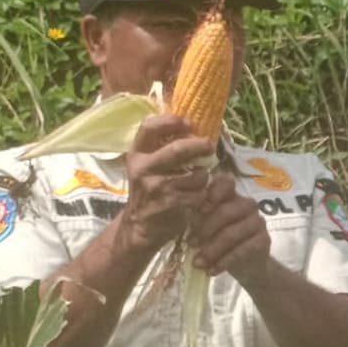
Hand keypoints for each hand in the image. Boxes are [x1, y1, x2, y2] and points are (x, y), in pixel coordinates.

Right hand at [114, 110, 217, 244]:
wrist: (139, 225)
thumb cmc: (150, 189)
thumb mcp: (149, 165)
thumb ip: (163, 147)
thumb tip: (193, 125)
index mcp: (137, 154)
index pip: (149, 128)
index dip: (170, 121)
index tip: (189, 122)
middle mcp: (143, 168)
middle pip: (178, 149)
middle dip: (199, 145)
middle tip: (209, 145)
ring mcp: (155, 187)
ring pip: (195, 175)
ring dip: (203, 177)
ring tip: (197, 181)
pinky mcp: (168, 204)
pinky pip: (198, 194)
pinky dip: (202, 195)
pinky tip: (195, 198)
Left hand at [183, 183, 271, 277]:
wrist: (247, 267)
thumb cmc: (220, 242)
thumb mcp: (206, 228)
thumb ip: (197, 217)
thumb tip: (182, 212)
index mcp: (231, 196)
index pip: (226, 182)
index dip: (212, 192)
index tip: (197, 209)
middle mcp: (247, 205)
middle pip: (226, 210)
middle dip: (205, 228)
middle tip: (190, 243)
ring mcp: (258, 222)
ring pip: (233, 233)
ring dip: (212, 249)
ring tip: (197, 263)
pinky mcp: (264, 241)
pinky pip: (242, 250)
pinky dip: (224, 262)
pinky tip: (211, 270)